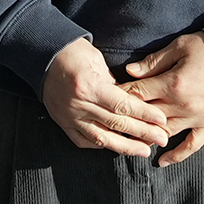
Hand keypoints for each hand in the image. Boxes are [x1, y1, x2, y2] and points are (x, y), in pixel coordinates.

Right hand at [42, 38, 170, 155]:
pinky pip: (83, 141)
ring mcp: (70, 116)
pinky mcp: (62, 123)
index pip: (124, 105)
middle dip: (142, 133)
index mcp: (91, 86)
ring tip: (144, 151)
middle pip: (117, 124)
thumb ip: (114, 83)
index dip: (145, 114)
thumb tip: (132, 100)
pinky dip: (100, 145)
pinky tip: (115, 147)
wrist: (42, 55)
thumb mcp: (97, 60)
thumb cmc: (73, 52)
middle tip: (162, 138)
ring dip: (125, 147)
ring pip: (101, 138)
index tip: (162, 121)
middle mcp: (80, 105)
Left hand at [121, 32, 203, 166]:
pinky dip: (177, 156)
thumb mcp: (180, 46)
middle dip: (129, 118)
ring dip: (147, 138)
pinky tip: (162, 161)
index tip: (109, 97)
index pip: (138, 93)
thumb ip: (154, 61)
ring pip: (165, 133)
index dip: (121, 95)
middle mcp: (182, 105)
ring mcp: (197, 118)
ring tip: (130, 141)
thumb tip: (129, 71)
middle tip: (112, 121)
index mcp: (172, 83)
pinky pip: (192, 145)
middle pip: (148, 116)